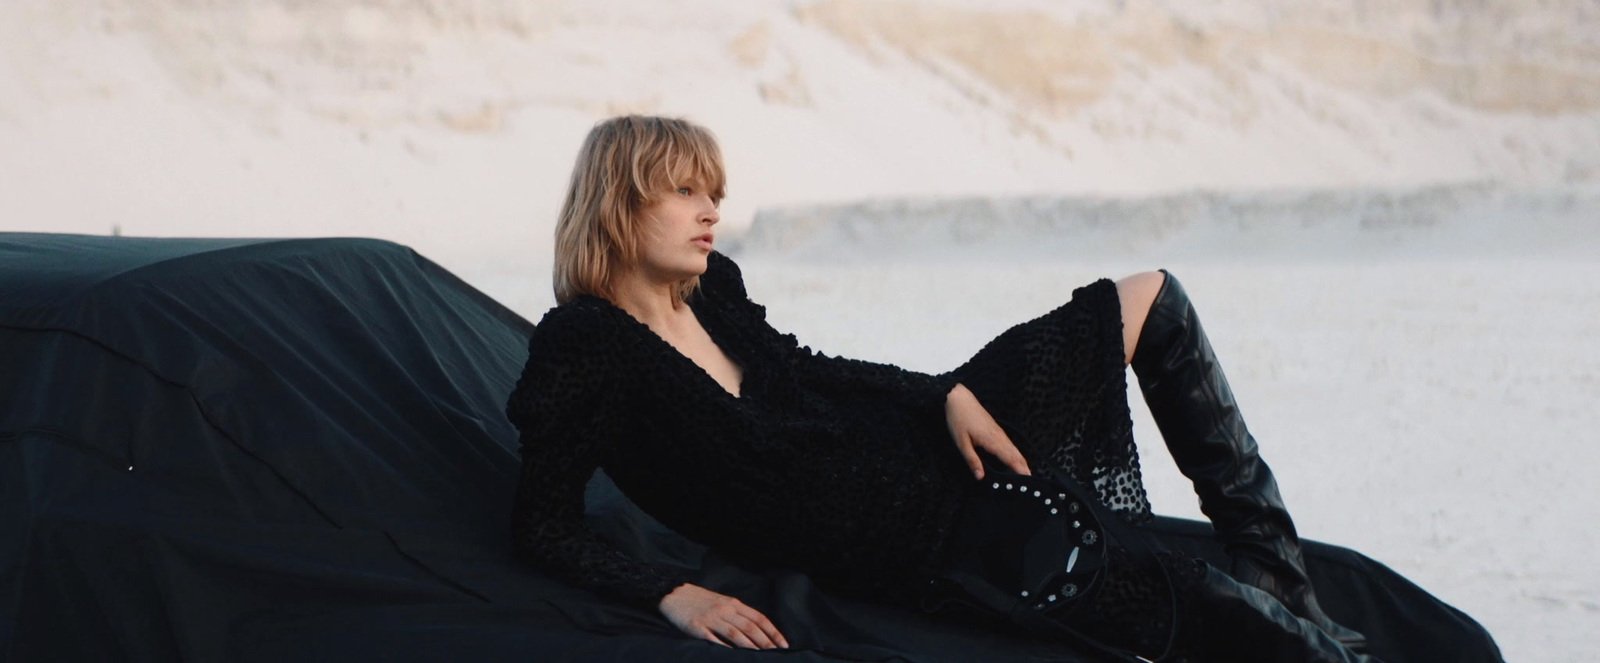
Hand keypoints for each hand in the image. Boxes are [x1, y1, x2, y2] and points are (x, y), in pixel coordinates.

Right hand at [659, 583, 789, 649]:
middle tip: (777, 655)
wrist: (673, 593)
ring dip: (750, 647)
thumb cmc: (700, 600)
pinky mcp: (697, 627)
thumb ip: (737, 614)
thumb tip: (757, 630)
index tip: (784, 645)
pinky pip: (714, 640)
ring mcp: (711, 618)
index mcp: (733, 603)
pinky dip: (725, 649)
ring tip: (761, 657)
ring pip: (735, 634)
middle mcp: (725, 610)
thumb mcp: (722, 602)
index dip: (773, 632)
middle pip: (750, 627)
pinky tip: (734, 657)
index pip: (758, 618)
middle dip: (766, 642)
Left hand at [944, 383, 1031, 479]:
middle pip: (1016, 454)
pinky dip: (1015, 454)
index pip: (1010, 458)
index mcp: (992, 440)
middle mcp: (999, 436)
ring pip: (1014, 449)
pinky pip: (1009, 444)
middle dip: (1024, 468)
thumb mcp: (961, 443)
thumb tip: (980, 476)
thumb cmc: (959, 419)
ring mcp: (998, 432)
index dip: (1019, 470)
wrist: (959, 399)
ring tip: (1026, 474)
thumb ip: (972, 460)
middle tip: (1031, 482)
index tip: (1027, 480)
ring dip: (1021, 461)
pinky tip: (1015, 459)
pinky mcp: (996, 429)